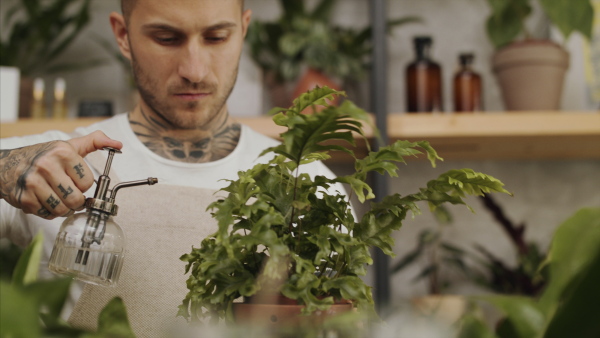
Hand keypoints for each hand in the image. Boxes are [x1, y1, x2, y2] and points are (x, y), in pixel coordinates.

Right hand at [0, 131, 121, 218]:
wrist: (7, 165)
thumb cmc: (43, 156)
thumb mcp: (69, 145)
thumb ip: (95, 142)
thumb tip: (118, 145)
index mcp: (62, 152)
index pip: (88, 182)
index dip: (84, 185)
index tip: (76, 181)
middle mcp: (46, 166)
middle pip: (76, 199)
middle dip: (76, 200)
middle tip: (69, 194)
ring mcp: (33, 183)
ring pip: (62, 209)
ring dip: (63, 208)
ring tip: (58, 197)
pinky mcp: (24, 198)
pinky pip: (47, 215)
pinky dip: (49, 212)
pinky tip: (45, 200)